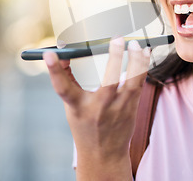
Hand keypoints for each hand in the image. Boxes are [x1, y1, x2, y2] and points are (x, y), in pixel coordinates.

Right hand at [43, 37, 150, 180]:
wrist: (104, 154)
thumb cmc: (85, 123)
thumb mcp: (71, 105)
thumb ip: (67, 79)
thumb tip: (61, 51)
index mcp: (77, 107)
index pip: (63, 88)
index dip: (54, 71)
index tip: (49, 54)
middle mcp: (99, 108)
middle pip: (109, 82)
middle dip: (115, 59)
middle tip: (117, 38)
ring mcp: (119, 108)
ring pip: (132, 82)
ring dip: (136, 60)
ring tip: (135, 44)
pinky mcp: (132, 107)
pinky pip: (140, 82)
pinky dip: (143, 65)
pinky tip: (144, 52)